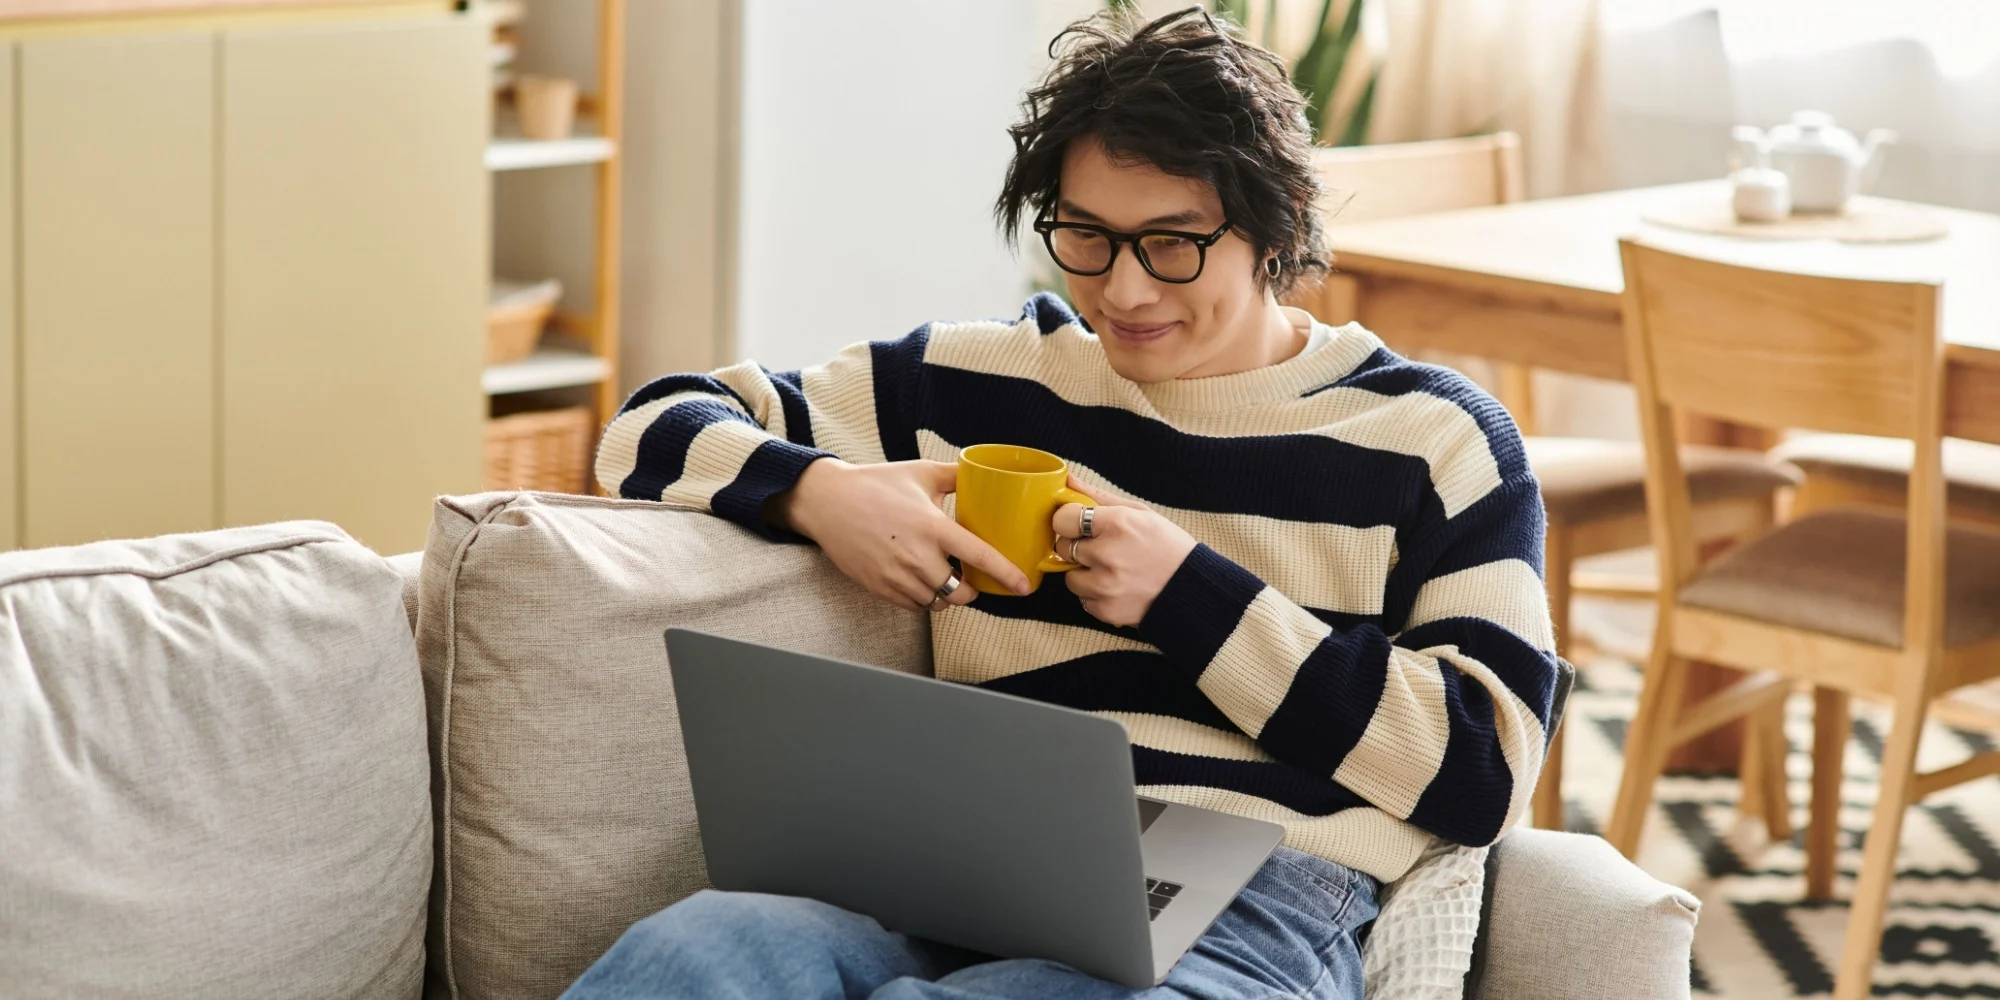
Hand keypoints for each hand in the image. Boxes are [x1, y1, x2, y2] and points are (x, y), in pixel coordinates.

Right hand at [773, 458, 1030, 610]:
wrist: (826, 502)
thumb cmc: (875, 484)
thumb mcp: (920, 473)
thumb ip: (956, 475)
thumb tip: (985, 473)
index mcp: (932, 526)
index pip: (979, 557)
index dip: (1006, 574)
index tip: (1023, 586)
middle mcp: (916, 556)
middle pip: (960, 593)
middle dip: (971, 590)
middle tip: (970, 578)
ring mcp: (896, 575)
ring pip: (936, 602)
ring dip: (945, 595)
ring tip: (942, 576)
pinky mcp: (879, 587)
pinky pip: (912, 605)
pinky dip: (922, 598)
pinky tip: (919, 579)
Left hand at [1053, 477, 1196, 626]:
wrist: (1192, 589)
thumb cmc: (1166, 545)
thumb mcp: (1139, 512)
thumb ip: (1098, 496)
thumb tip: (1067, 480)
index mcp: (1117, 524)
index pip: (1063, 518)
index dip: (1068, 521)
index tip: (1077, 525)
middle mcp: (1108, 555)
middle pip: (1063, 547)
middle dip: (1076, 547)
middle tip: (1101, 549)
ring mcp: (1106, 586)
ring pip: (1070, 577)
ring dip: (1085, 574)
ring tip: (1112, 570)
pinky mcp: (1106, 610)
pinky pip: (1084, 600)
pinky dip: (1096, 595)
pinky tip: (1119, 588)